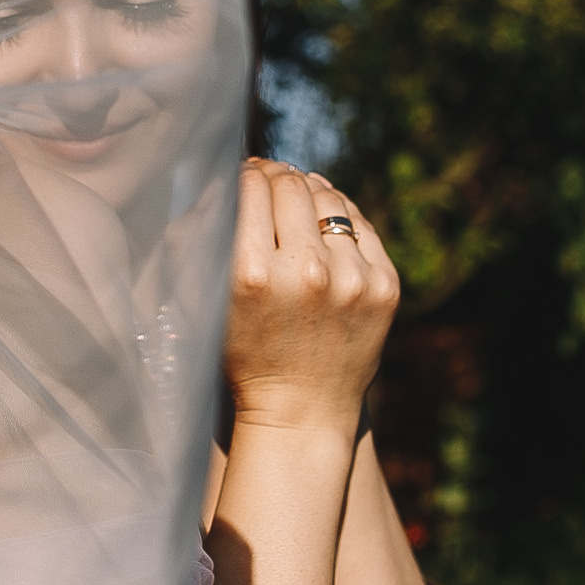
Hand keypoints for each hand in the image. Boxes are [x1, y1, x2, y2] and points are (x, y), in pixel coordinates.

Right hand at [225, 159, 400, 437]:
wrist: (301, 412)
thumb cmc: (241, 354)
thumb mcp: (206, 301)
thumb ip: (199, 239)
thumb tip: (216, 179)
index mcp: (251, 274)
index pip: (251, 188)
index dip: (246, 172)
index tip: (244, 173)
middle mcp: (305, 272)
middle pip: (291, 187)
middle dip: (277, 176)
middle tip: (269, 178)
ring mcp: (352, 279)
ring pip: (330, 199)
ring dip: (310, 192)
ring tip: (298, 198)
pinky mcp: (385, 286)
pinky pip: (362, 225)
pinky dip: (342, 216)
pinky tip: (327, 217)